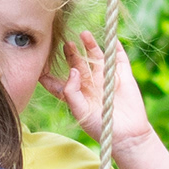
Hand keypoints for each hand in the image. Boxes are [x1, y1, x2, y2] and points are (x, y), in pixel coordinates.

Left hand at [44, 32, 151, 154]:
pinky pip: (119, 58)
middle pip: (78, 65)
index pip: (59, 82)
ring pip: (97, 57)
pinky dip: (116, 47)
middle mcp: (91, 85)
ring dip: (90, 45)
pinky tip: (111, 37)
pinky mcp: (122, 76)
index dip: (49, 75)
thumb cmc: (100, 127)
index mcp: (77, 94)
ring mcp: (107, 78)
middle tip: (66, 44)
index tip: (40, 65)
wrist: (128, 135)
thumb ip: (71, 92)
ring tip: (84, 34)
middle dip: (71, 54)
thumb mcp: (80, 111)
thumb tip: (72, 70)